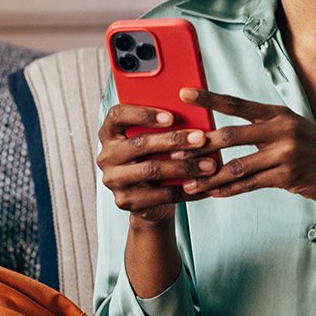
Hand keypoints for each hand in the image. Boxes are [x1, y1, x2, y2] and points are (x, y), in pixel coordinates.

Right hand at [94, 102, 216, 222]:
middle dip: (174, 140)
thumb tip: (195, 114)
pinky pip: (161, 194)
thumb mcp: (155, 140)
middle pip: (139, 144)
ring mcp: (114, 180)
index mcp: (109, 133)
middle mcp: (106, 156)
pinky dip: (187, 189)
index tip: (171, 116)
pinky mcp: (126, 201)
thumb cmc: (155, 158)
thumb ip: (165, 126)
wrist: (149, 200)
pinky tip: (206, 185)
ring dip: (185, 166)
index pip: (117, 115)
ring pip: (151, 170)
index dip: (143, 114)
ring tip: (209, 164)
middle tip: (201, 138)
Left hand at [175, 87, 315, 206]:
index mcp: (278, 114)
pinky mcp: (288, 176)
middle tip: (174, 150)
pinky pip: (250, 184)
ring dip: (209, 176)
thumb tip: (228, 135)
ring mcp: (285, 153)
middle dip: (200, 145)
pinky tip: (213, 194)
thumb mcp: (294, 130)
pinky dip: (228, 190)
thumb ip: (265, 130)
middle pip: (230, 135)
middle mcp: (281, 129)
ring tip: (188, 183)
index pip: (237, 104)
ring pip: (236, 165)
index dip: (209, 98)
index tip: (184, 92)